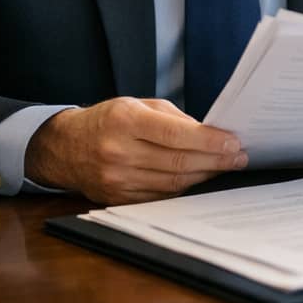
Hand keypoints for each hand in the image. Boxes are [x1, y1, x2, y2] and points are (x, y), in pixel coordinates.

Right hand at [25, 97, 246, 203]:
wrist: (64, 147)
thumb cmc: (107, 120)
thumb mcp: (136, 104)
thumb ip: (173, 118)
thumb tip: (209, 134)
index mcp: (125, 120)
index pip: (176, 134)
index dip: (210, 141)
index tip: (233, 142)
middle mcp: (118, 151)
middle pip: (178, 162)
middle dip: (215, 161)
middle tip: (238, 157)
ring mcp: (116, 178)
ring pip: (172, 182)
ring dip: (204, 176)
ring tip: (224, 167)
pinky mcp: (117, 197)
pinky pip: (160, 196)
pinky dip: (183, 188)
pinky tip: (198, 179)